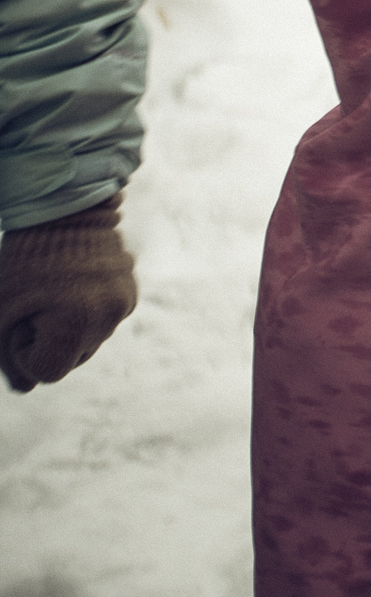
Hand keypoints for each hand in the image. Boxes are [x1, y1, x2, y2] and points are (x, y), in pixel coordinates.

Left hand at [0, 195, 137, 391]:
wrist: (65, 208)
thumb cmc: (24, 261)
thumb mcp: (2, 312)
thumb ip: (7, 358)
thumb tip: (25, 388)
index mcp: (76, 325)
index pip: (47, 373)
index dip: (26, 354)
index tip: (24, 320)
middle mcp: (108, 319)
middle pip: (71, 359)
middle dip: (49, 342)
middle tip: (37, 305)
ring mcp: (124, 304)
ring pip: (88, 340)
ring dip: (69, 327)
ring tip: (57, 292)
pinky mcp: (131, 292)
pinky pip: (103, 319)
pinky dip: (87, 311)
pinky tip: (75, 286)